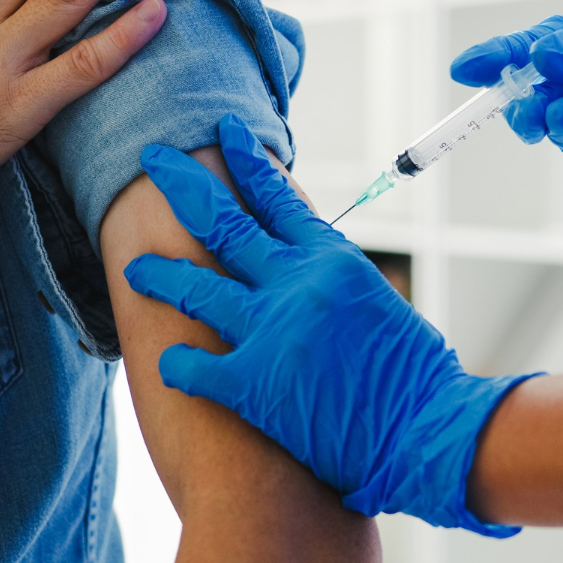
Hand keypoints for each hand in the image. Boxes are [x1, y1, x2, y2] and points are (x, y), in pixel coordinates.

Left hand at [123, 116, 534, 536]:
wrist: (427, 429)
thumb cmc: (414, 375)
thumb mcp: (377, 302)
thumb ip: (332, 279)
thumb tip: (304, 265)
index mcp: (332, 259)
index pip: (277, 197)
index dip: (245, 162)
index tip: (223, 133)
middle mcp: (296, 283)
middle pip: (223, 222)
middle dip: (181, 185)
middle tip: (152, 159)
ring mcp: (271, 330)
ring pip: (196, 287)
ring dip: (160, 275)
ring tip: (136, 269)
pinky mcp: (254, 384)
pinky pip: (194, 365)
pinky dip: (178, 363)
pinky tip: (168, 363)